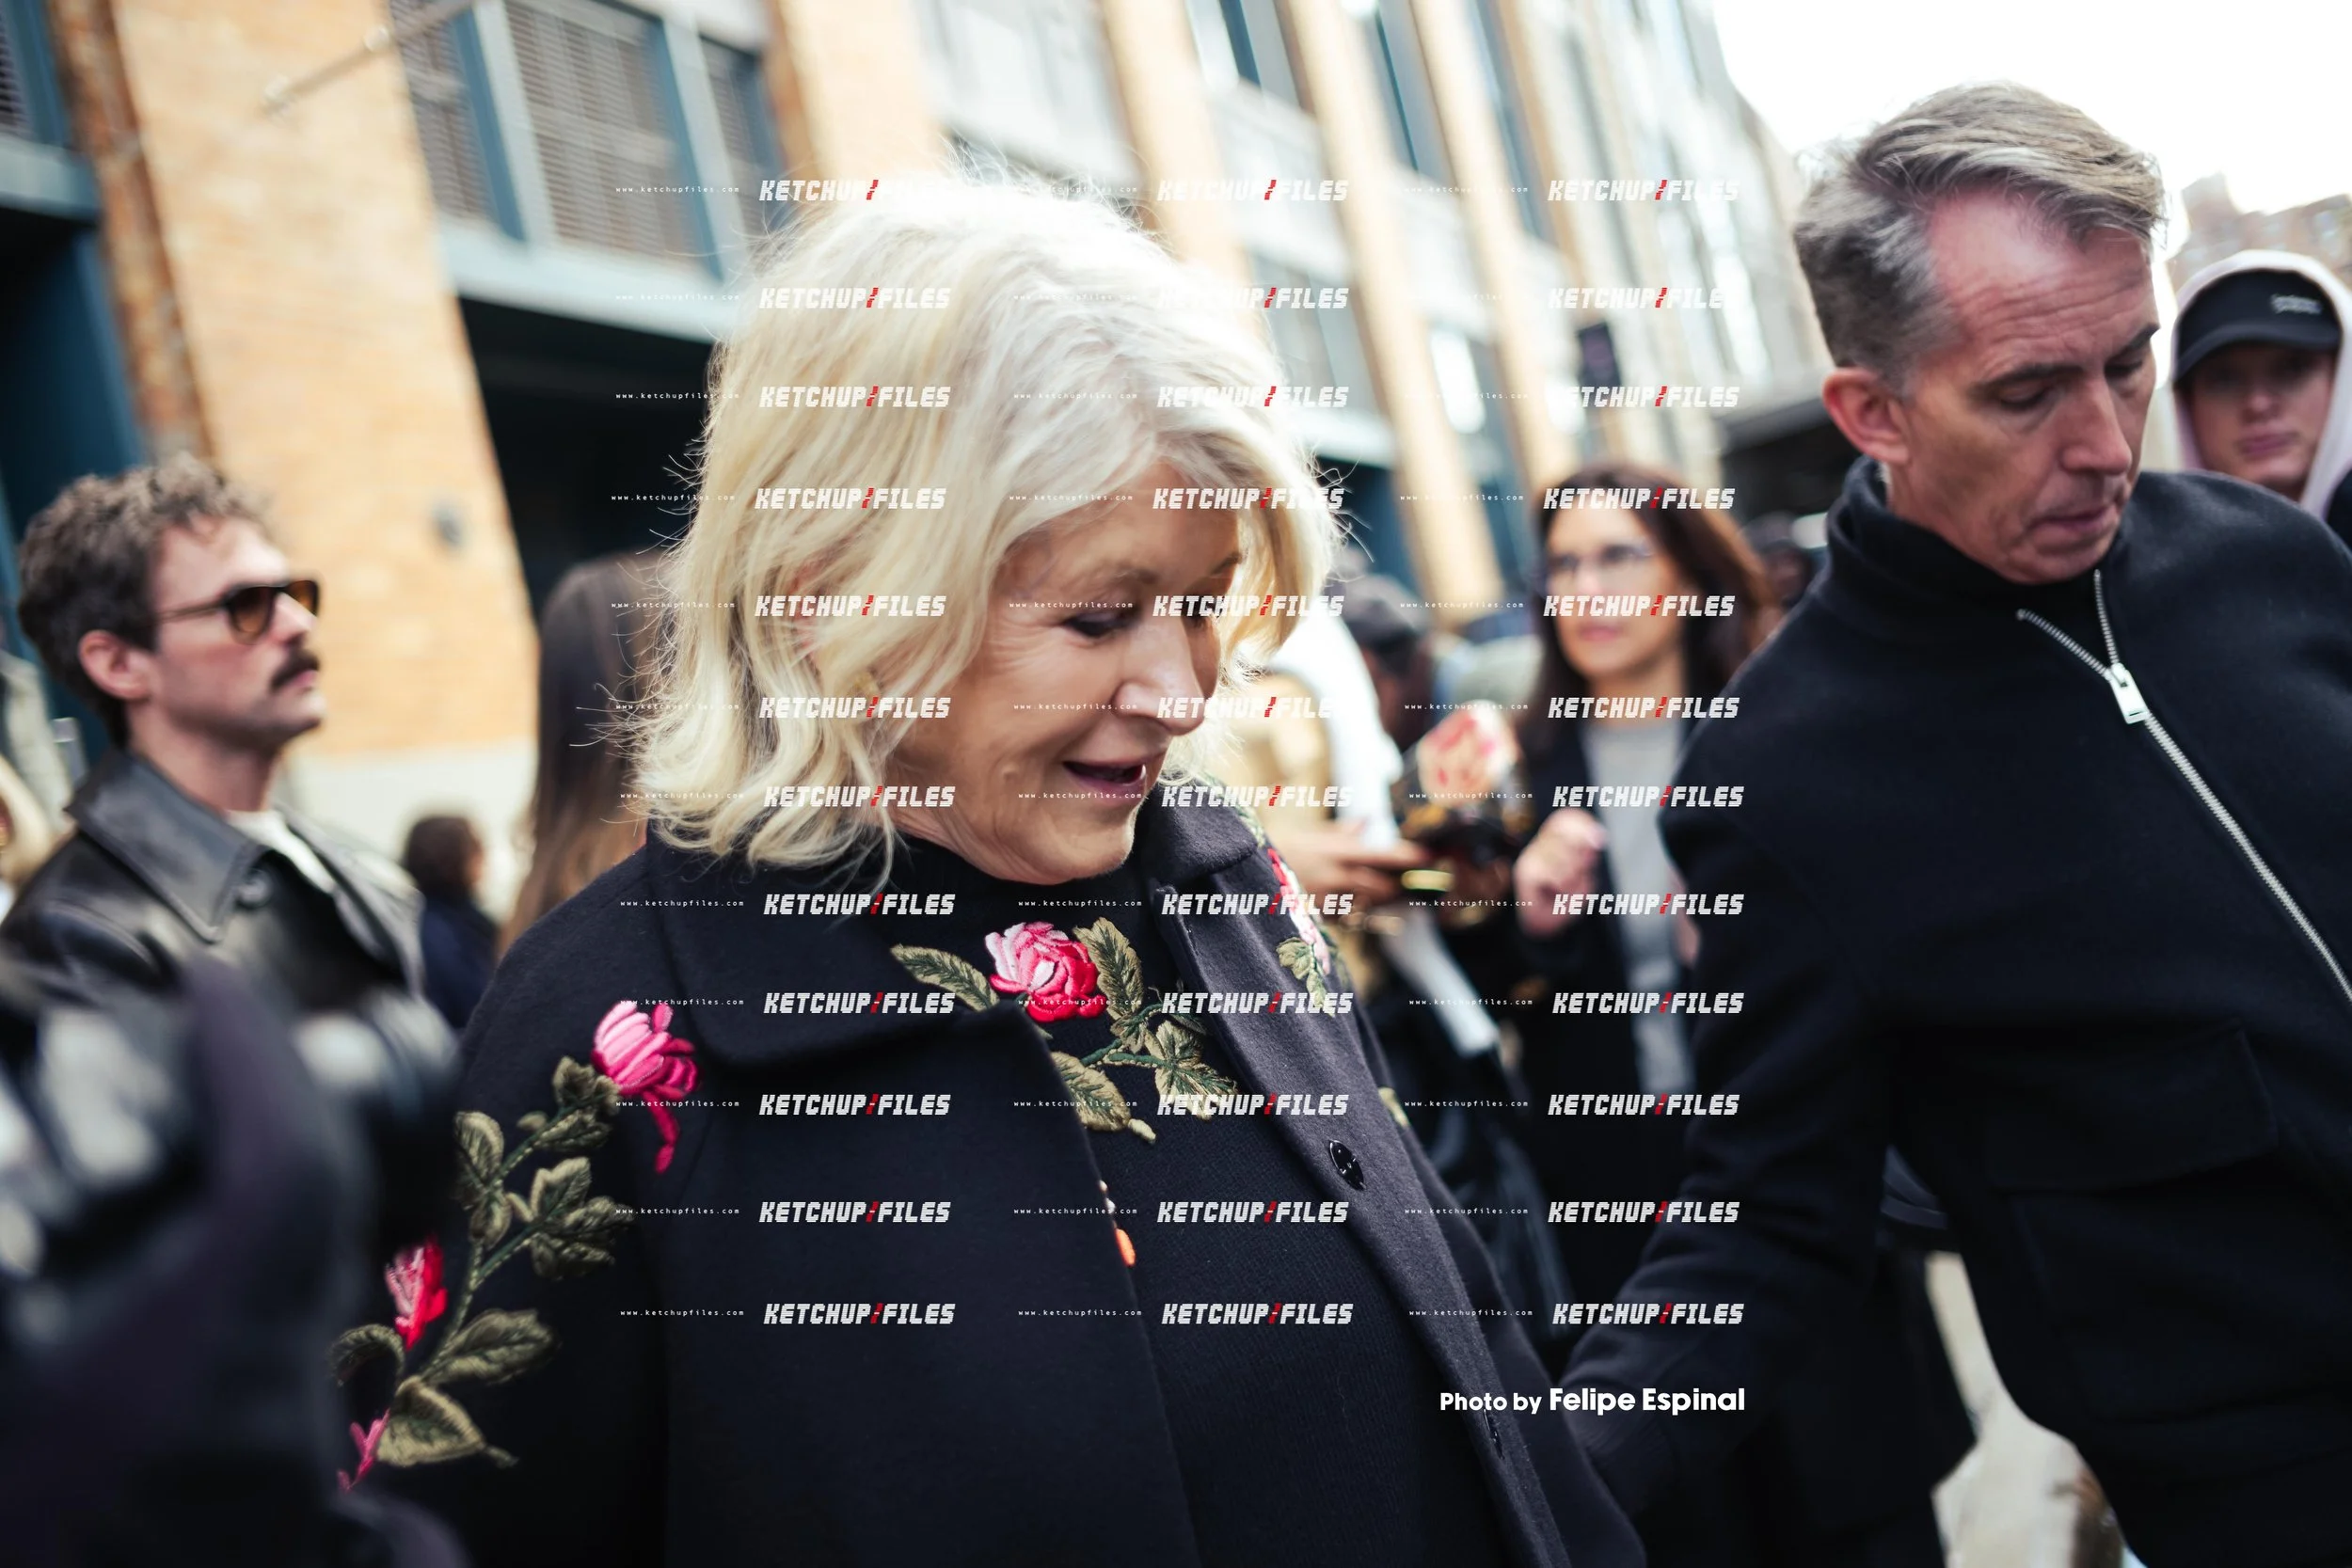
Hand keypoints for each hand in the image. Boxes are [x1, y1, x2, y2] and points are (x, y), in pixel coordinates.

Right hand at [1266, 819, 1429, 908]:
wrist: (1244, 872)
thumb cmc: (1276, 848)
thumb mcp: (1308, 834)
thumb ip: (1340, 832)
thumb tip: (1368, 821)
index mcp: (1335, 851)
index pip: (1381, 854)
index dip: (1407, 857)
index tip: (1429, 856)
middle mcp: (1333, 875)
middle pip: (1379, 886)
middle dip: (1397, 888)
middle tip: (1414, 885)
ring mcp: (1325, 899)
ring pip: (1365, 905)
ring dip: (1380, 902)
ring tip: (1394, 897)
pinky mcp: (1315, 917)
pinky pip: (1344, 920)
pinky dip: (1356, 915)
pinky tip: (1362, 911)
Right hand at [1514, 809, 1607, 938]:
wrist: (1541, 929)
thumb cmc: (1563, 901)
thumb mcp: (1583, 877)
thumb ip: (1588, 857)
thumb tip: (1597, 838)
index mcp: (1554, 842)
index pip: (1566, 820)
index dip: (1583, 826)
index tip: (1600, 838)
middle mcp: (1539, 846)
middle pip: (1567, 836)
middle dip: (1582, 857)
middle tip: (1582, 873)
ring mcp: (1531, 858)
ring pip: (1565, 859)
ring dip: (1575, 879)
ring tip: (1568, 891)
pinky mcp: (1526, 873)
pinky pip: (1556, 876)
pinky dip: (1564, 889)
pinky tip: (1557, 895)